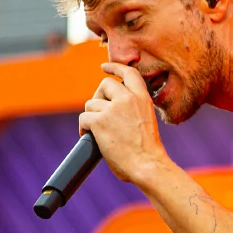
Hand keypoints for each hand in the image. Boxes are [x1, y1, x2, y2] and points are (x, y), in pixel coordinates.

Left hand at [77, 62, 167, 185]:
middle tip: (98, 111)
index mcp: (143, 99)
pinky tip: (88, 136)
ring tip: (96, 131)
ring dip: (91, 116)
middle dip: (98, 96)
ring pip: (91, 104)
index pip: (129, 73)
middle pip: (104, 85)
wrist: (148, 165)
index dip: (115, 67)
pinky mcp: (99, 122)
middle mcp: (127, 99)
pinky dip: (83, 128)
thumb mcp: (147, 122)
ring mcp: (112, 109)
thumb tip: (112, 112)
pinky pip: (83, 118)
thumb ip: (133, 111)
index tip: (105, 67)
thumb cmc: (149, 152)